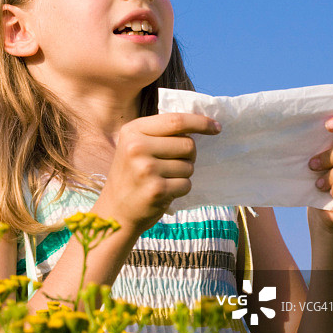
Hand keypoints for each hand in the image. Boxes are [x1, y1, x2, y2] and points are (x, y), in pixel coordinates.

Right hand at [94, 113, 220, 234]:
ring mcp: (146, 169)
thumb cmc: (131, 176)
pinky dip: (180, 189)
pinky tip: (163, 192)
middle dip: (189, 155)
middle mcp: (137, 147)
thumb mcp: (135, 146)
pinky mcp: (157, 190)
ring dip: (183, 174)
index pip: (176, 121)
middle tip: (172, 164)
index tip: (217, 127)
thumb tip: (200, 125)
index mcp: (133, 131)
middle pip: (188, 144)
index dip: (200, 122)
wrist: (115, 212)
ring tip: (162, 179)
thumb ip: (160, 133)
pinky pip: (186, 184)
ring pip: (189, 166)